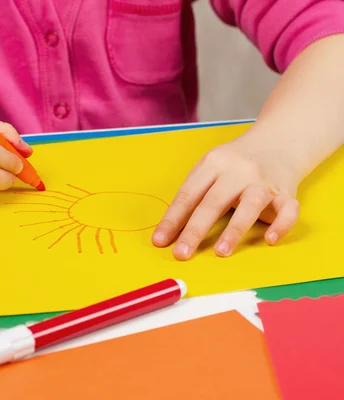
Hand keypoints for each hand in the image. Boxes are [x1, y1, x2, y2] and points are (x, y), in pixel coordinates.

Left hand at [152, 130, 301, 259]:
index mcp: (213, 164)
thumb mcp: (210, 169)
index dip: (172, 219)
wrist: (277, 142)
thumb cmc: (234, 164)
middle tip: (181, 253)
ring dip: (234, 229)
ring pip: (250, 204)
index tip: (159, 241)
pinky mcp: (286, 193)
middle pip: (213, 202)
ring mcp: (263, 182)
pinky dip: (281, 224)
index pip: (188, 194)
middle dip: (195, 230)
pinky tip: (270, 240)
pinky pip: (288, 209)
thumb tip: (170, 231)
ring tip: (221, 252)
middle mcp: (238, 171)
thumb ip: (194, 195)